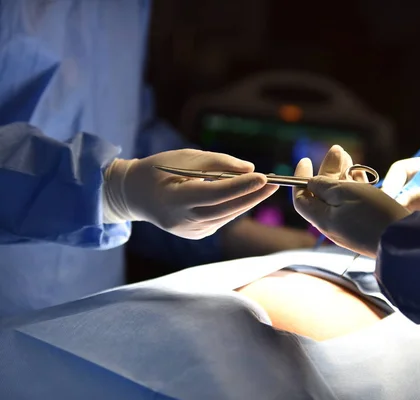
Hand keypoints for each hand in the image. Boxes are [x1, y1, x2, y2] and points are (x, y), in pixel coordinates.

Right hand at [102, 149, 277, 239]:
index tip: (262, 176)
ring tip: (265, 187)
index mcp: (174, 199)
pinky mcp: (195, 235)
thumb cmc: (160, 169)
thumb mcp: (186, 158)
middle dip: (251, 196)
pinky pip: (220, 220)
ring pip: (225, 217)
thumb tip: (250, 169)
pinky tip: (246, 196)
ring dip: (246, 202)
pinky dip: (233, 207)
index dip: (239, 186)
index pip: (213, 194)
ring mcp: (188, 231)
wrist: (135, 194)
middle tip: (274, 183)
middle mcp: (181, 220)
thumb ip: (218, 163)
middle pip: (224, 210)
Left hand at [293, 145, 408, 257]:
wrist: (404, 239)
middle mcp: (333, 225)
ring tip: (348, 156)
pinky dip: (354, 187)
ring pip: (340, 197)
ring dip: (342, 175)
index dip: (301, 178)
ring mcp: (349, 227)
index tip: (306, 159)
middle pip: (322, 195)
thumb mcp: (344, 192)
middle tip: (337, 150)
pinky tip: (360, 174)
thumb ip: (324, 185)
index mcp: (323, 219)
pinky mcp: (365, 227)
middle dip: (327, 170)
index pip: (301, 199)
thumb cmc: (373, 213)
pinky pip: (354, 204)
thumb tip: (311, 183)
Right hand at [383, 156, 419, 258]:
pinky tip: (402, 233)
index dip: (390, 184)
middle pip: (398, 187)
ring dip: (397, 214)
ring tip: (392, 227)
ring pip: (403, 204)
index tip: (385, 204)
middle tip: (385, 218)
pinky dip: (404, 224)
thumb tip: (392, 205)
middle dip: (391, 201)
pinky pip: (410, 217)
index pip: (400, 170)